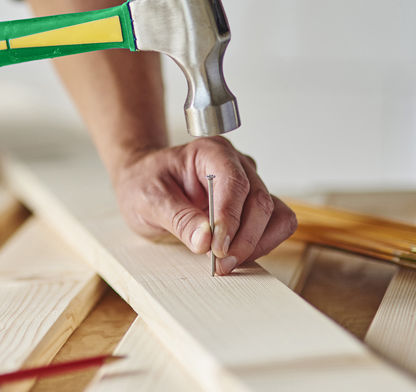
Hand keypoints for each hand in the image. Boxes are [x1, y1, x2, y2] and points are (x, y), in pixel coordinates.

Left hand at [112, 137, 296, 274]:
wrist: (141, 183)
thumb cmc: (143, 183)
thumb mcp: (148, 200)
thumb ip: (178, 218)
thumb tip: (205, 239)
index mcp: (210, 152)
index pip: (234, 182)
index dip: (230, 218)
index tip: (217, 247)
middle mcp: (235, 164)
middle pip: (259, 200)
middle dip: (243, 237)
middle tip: (220, 263)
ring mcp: (247, 184)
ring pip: (274, 214)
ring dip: (256, 243)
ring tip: (227, 261)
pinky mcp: (250, 205)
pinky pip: (275, 224)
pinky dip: (262, 243)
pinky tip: (237, 255)